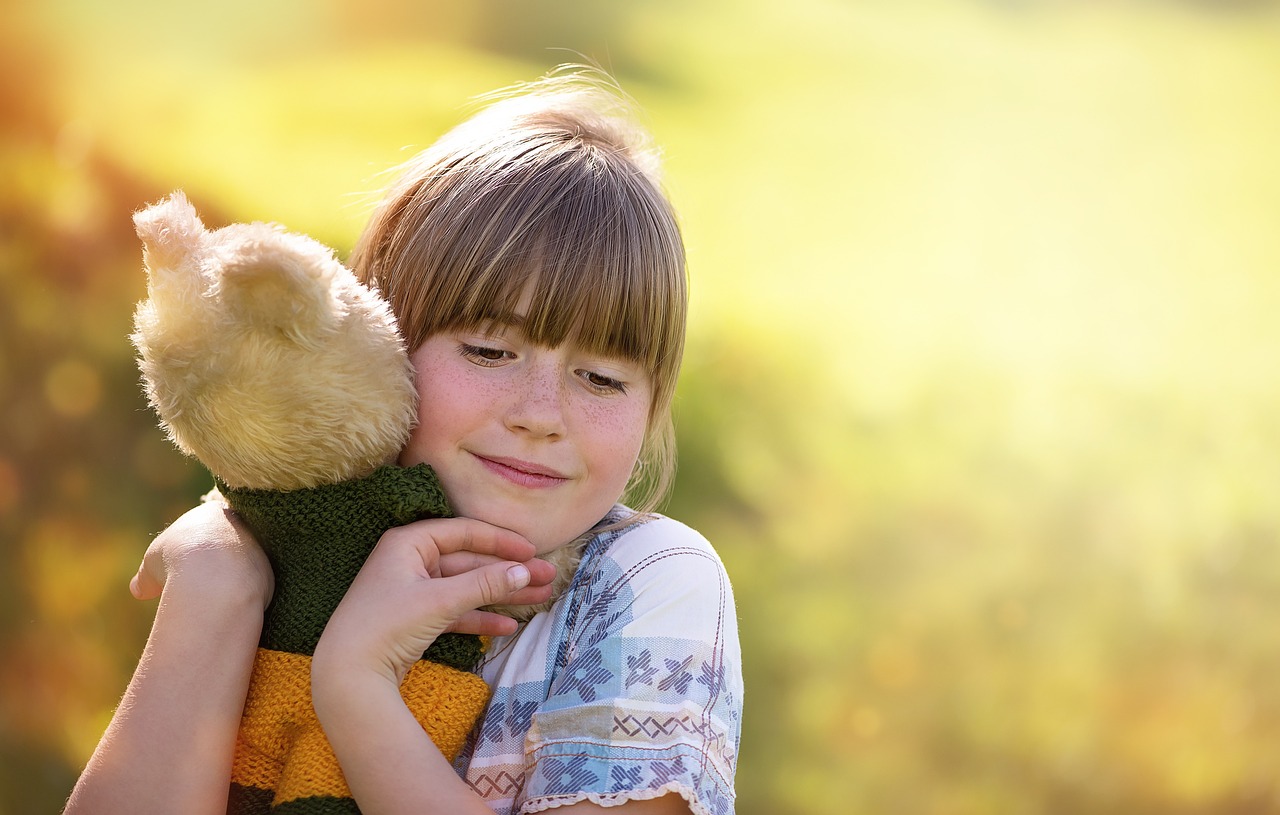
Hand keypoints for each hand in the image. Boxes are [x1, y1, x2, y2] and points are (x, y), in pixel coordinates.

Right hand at [130, 500, 273, 610]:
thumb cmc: (179, 560)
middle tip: (201, 581)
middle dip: (218, 560)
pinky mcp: (272, 571)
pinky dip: (244, 591)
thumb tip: (139, 589)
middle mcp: (244, 524)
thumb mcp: (153, 563)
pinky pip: (256, 580)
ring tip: (213, 595)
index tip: (187, 560)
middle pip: (231, 541)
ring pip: (246, 561)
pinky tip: (230, 602)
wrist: (214, 575)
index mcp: (216, 511)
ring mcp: (261, 547)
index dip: (195, 543)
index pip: (209, 523)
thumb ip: (148, 574)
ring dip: (233, 577)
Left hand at [313, 517, 554, 687]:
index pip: (464, 532)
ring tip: (540, 599)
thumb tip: (525, 570)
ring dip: (501, 595)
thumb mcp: (440, 600)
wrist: (347, 676)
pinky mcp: (415, 620)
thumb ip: (484, 584)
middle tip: (547, 577)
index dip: (500, 541)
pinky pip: (455, 612)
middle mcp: (410, 562)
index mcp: (409, 544)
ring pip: (466, 588)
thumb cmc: (387, 625)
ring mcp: (413, 592)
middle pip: (469, 562)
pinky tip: (508, 627)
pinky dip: (480, 618)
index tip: (532, 552)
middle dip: (508, 572)